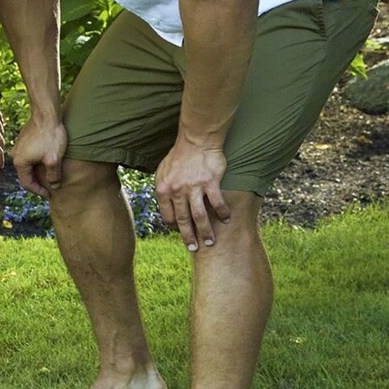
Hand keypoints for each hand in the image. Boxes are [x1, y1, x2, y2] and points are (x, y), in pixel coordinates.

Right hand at [11, 112, 66, 197]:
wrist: (47, 114)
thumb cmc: (50, 137)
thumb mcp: (53, 160)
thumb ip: (53, 176)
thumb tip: (54, 186)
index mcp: (20, 162)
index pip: (27, 183)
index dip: (39, 191)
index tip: (49, 193)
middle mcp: (15, 155)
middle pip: (26, 174)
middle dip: (38, 181)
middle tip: (50, 185)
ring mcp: (19, 146)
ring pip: (28, 164)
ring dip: (38, 170)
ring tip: (50, 173)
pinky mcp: (24, 139)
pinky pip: (29, 155)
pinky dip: (37, 160)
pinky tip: (47, 159)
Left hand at [154, 135, 229, 250]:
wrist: (196, 140)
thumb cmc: (178, 156)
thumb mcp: (162, 172)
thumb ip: (163, 189)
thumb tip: (165, 205)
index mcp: (163, 190)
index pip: (167, 216)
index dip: (174, 227)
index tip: (181, 232)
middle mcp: (177, 191)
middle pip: (182, 220)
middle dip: (189, 237)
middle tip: (194, 249)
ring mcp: (194, 187)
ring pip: (199, 216)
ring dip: (205, 231)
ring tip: (210, 242)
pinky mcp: (210, 182)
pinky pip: (217, 202)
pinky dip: (222, 213)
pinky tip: (226, 220)